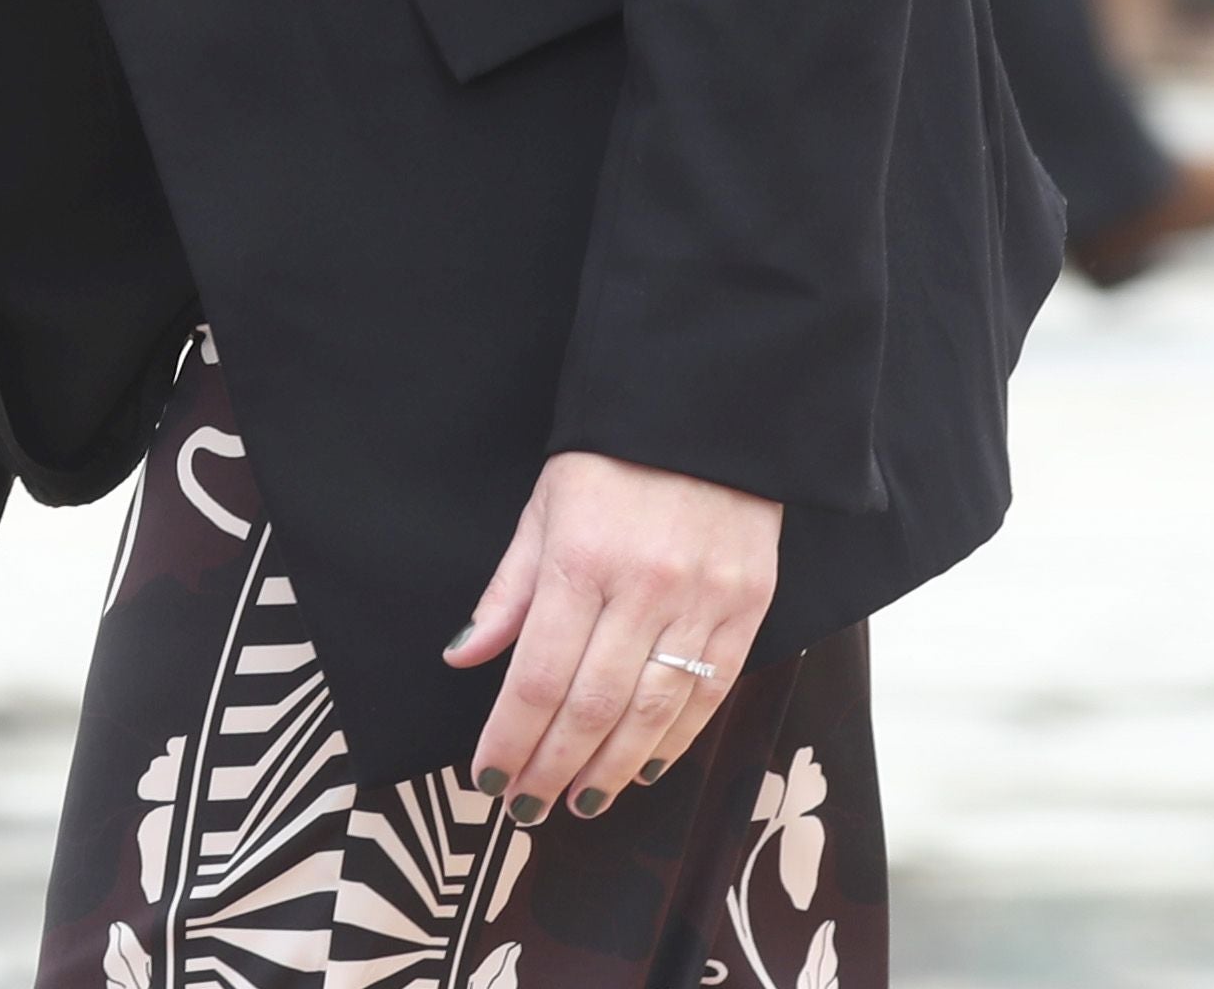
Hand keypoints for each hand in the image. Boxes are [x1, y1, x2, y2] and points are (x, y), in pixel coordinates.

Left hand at [446, 449, 785, 823]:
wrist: (708, 408)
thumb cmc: (613, 458)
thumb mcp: (545, 509)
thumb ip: (508, 591)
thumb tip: (465, 655)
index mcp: (581, 561)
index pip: (538, 678)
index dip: (511, 738)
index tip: (489, 776)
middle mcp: (643, 589)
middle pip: (591, 708)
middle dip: (553, 768)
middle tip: (527, 806)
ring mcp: (702, 602)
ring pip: (652, 713)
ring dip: (611, 770)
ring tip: (580, 802)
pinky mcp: (748, 607)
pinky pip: (711, 692)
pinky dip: (676, 740)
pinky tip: (644, 768)